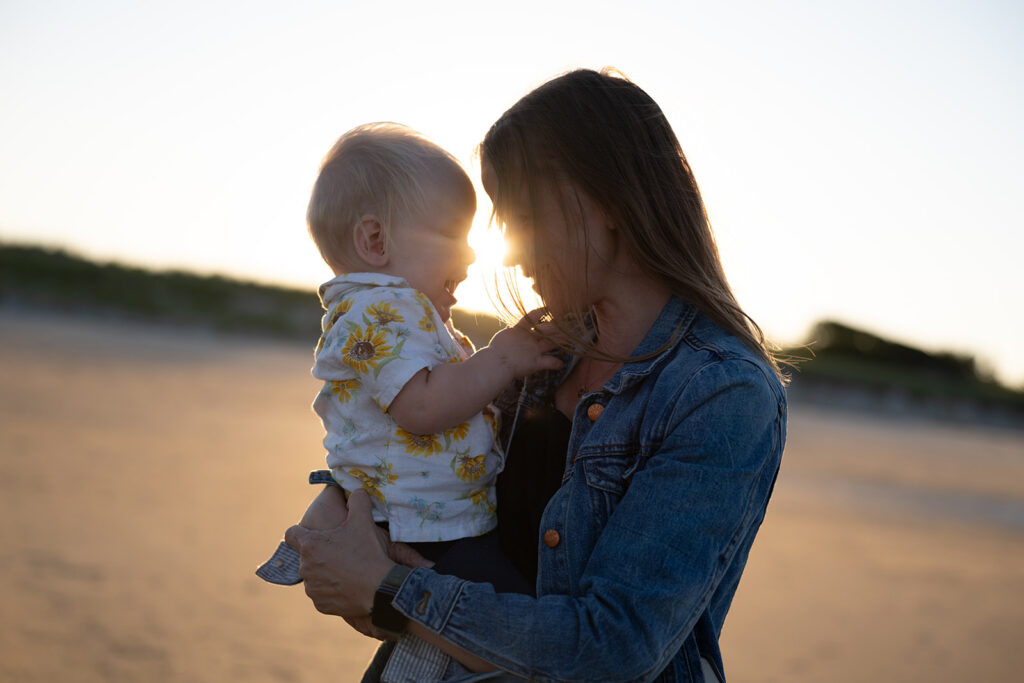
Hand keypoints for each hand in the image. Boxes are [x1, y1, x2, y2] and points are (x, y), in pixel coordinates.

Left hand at [283, 489, 433, 622]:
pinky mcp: (320, 605)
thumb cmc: (367, 552)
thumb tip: (357, 490)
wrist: (379, 588)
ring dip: (325, 572)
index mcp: (310, 545)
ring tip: (347, 570)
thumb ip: (358, 500)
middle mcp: (305, 567)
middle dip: (320, 553)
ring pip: (314, 576)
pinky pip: (322, 595)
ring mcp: (312, 588)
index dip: (300, 532)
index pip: (291, 534)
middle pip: (307, 556)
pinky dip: (332, 591)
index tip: (310, 534)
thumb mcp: (363, 520)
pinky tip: (348, 586)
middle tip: (342, 552)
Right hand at [487, 311, 562, 377]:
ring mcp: (534, 349)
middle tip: (566, 322)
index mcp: (520, 329)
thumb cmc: (496, 351)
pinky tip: (561, 364)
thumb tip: (510, 327)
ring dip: (560, 341)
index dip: (541, 312)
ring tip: (570, 338)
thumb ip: (510, 332)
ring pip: (551, 342)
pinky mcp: (536, 361)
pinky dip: (556, 363)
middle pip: (546, 329)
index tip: (549, 308)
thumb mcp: (504, 339)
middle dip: (556, 326)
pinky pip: (550, 362)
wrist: (496, 363)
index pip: (533, 316)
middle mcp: (530, 338)